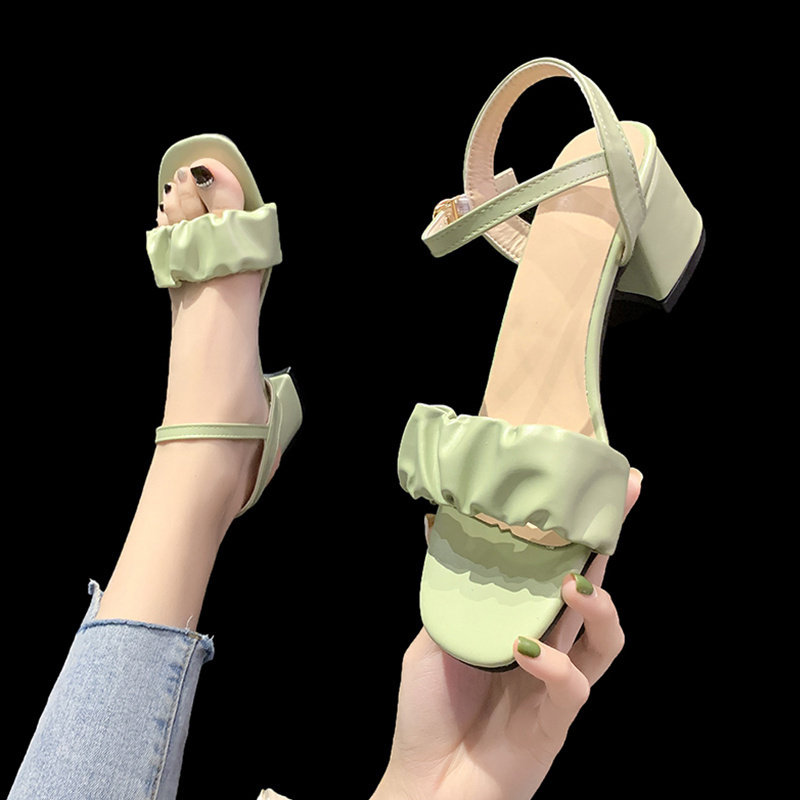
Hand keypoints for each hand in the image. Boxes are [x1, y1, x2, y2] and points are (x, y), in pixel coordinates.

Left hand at [372, 470, 641, 799]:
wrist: (422, 784)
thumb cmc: (429, 711)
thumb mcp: (434, 635)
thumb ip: (447, 589)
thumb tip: (438, 527)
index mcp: (521, 622)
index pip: (556, 567)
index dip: (576, 531)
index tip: (592, 484)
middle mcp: (548, 646)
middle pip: (593, 589)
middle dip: (610, 543)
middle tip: (623, 498)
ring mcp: (556, 686)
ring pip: (605, 641)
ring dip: (598, 605)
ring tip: (577, 583)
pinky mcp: (556, 725)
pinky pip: (572, 689)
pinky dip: (553, 665)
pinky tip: (526, 649)